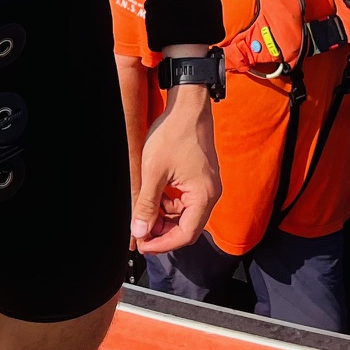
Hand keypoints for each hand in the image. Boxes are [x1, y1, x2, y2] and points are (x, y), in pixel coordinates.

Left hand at [131, 85, 219, 254]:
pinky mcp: (200, 178)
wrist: (188, 105)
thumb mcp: (153, 172)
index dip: (162, 244)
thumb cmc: (173, 134)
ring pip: (185, 214)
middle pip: (187, 227)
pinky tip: (154, 197)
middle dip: (163, 232)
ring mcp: (207, 185)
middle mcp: (210, 193)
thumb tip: (139, 232)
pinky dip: (169, 204)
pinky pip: (185, 200)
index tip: (142, 244)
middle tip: (140, 231)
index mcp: (204, 195)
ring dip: (164, 218)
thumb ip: (146, 204)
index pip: (185, 234)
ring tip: (143, 213)